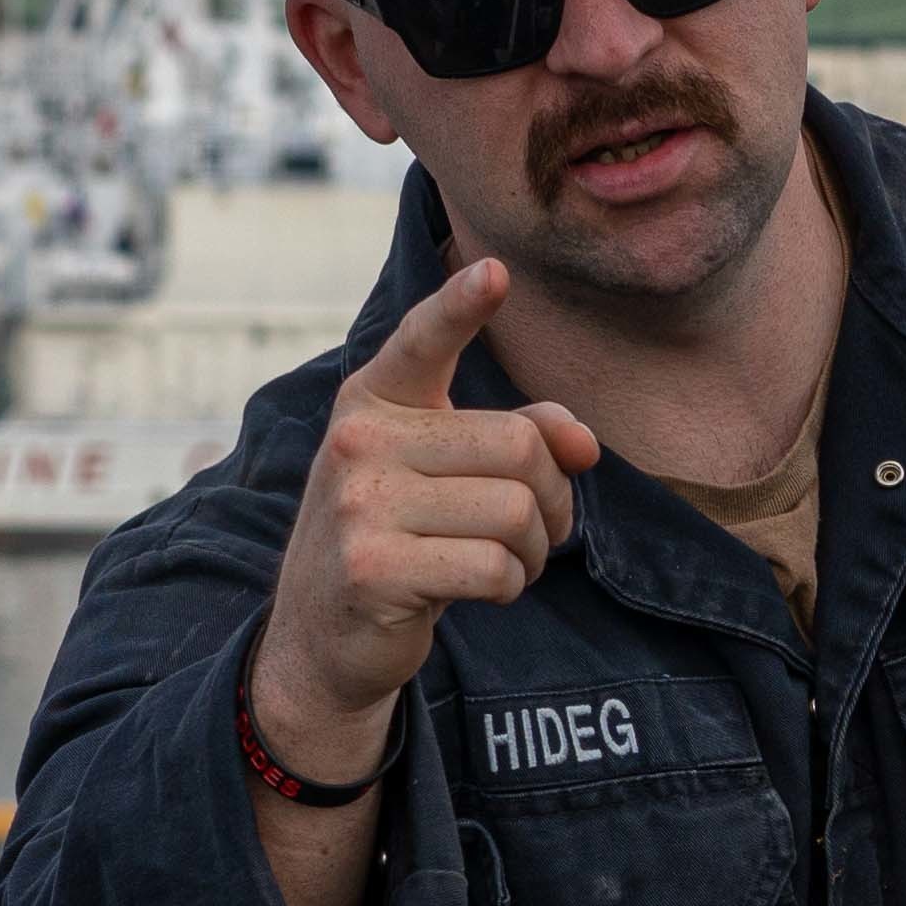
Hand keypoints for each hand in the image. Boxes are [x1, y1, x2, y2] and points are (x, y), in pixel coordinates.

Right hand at [249, 263, 589, 780]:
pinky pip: (495, 567)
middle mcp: (360, 440)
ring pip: (516, 511)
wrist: (323, 634)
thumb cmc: (401, 537)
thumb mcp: (444, 474)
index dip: (461, 306)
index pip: (422, 341)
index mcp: (374, 399)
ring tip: (507, 561)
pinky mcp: (374, 568)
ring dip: (534, 549)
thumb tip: (582, 440)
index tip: (495, 271)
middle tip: (536, 529)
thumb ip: (516, 438)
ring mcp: (361, 504)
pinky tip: (481, 590)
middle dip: (551, 496)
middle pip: (519, 446)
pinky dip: (510, 585)